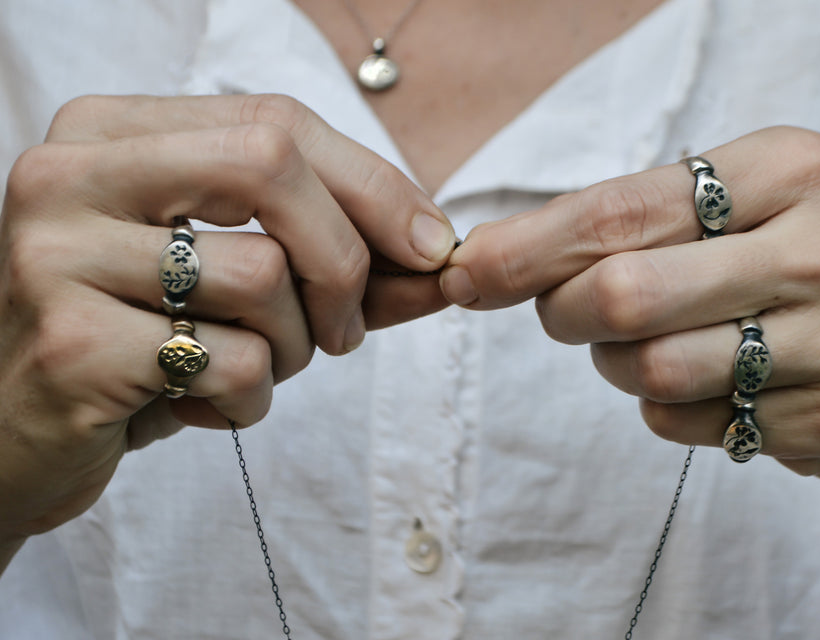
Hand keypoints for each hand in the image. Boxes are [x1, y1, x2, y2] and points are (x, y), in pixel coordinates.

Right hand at [0, 94, 455, 550]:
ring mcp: (57, 254)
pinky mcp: (70, 344)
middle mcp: (70, 173)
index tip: (430, 247)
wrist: (16, 434)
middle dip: (343, 260)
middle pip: (271, 165)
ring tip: (244, 370)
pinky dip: (249, 401)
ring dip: (291, 349)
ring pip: (261, 277)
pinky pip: (233, 363)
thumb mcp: (228, 280)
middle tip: (343, 332)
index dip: (374, 186)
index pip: (277, 123)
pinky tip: (199, 407)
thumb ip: (333, 259)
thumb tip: (442, 258)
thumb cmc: (138, 344)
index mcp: (111, 134)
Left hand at [440, 126, 819, 482]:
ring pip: (649, 369)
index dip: (529, 247)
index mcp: (791, 170)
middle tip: (565, 312)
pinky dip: (665, 408)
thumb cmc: (799, 270)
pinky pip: (685, 423)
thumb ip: (628, 222)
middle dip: (564, 311)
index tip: (467, 272)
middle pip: (625, 295)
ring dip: (617, 365)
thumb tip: (486, 259)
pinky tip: (707, 384)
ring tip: (648, 346)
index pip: (623, 209)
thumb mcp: (741, 210)